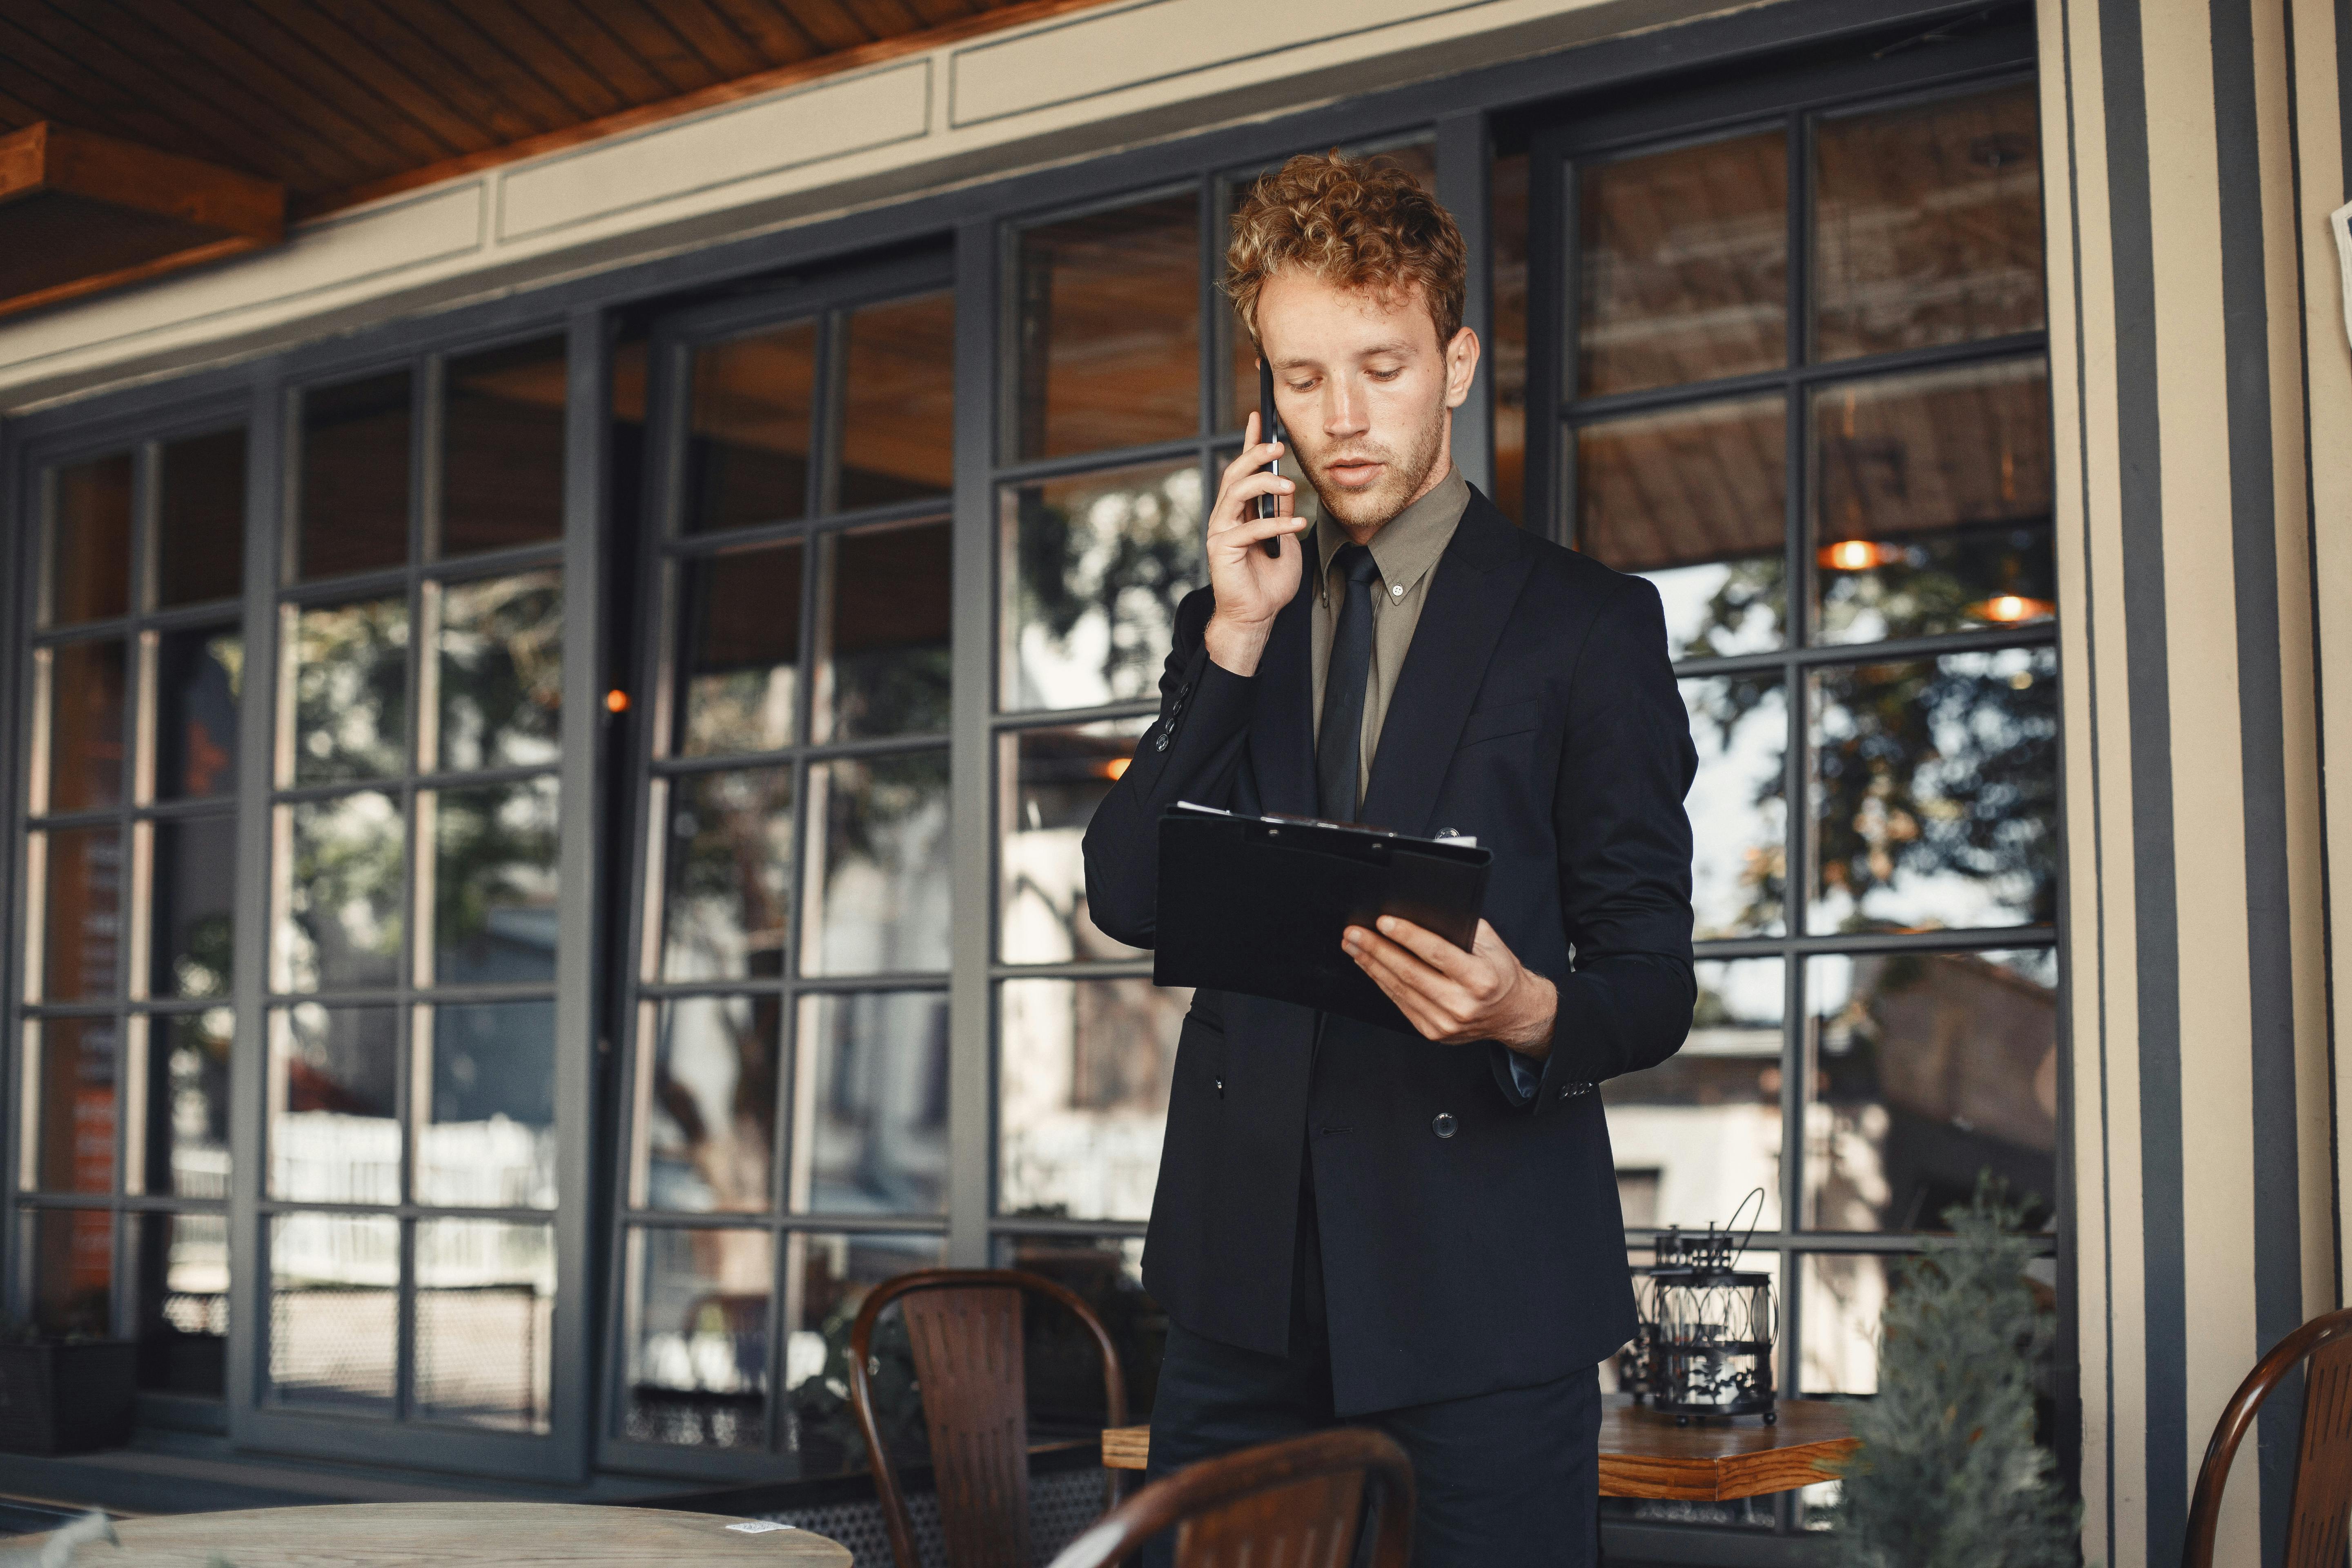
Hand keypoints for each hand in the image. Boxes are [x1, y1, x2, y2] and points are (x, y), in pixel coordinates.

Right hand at [1201, 411, 1309, 675]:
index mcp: (1239, 512)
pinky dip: (1276, 524)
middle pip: (1235, 473)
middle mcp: (1226, 517)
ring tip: (1291, 485)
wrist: (1256, 617)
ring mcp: (1221, 531)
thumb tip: (1286, 489)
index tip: (1259, 417)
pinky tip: (1296, 526)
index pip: (1242, 470)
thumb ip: (1281, 514)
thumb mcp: (1285, 540)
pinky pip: (1249, 528)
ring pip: (1235, 491)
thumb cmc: (1268, 584)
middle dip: (1255, 453)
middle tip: (1278, 445)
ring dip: (1264, 482)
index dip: (1249, 442)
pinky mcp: (1222, 549)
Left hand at [1341, 916, 1556, 1055]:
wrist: (1513, 1013)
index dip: (1407, 936)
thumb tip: (1418, 913)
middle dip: (1377, 950)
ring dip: (1372, 965)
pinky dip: (1382, 983)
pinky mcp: (1433, 1032)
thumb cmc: (1499, 972)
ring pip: (1400, 990)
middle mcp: (1463, 1004)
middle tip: (1354, 933)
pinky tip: (1370, 966)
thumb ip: (1459, 928)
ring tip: (1353, 946)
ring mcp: (1446, 1022)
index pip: (1437, 954)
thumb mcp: (1491, 944)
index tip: (1383, 921)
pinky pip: (1401, 1004)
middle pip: (1410, 973)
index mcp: (1481, 979)